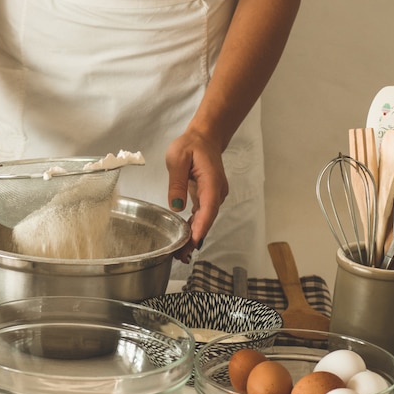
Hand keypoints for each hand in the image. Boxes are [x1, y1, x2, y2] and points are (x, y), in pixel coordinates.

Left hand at [166, 131, 228, 260]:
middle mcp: (217, 191)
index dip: (201, 226)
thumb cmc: (191, 145)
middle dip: (196, 238)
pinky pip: (203, 215)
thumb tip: (176, 206)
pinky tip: (185, 239)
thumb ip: (177, 182)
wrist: (205, 138)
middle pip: (208, 218)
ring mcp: (215, 195)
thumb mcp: (178, 158)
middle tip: (181, 255)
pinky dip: (195, 227)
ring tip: (181, 252)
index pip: (208, 208)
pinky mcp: (209, 197)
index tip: (194, 241)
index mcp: (211, 181)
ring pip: (206, 219)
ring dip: (195, 235)